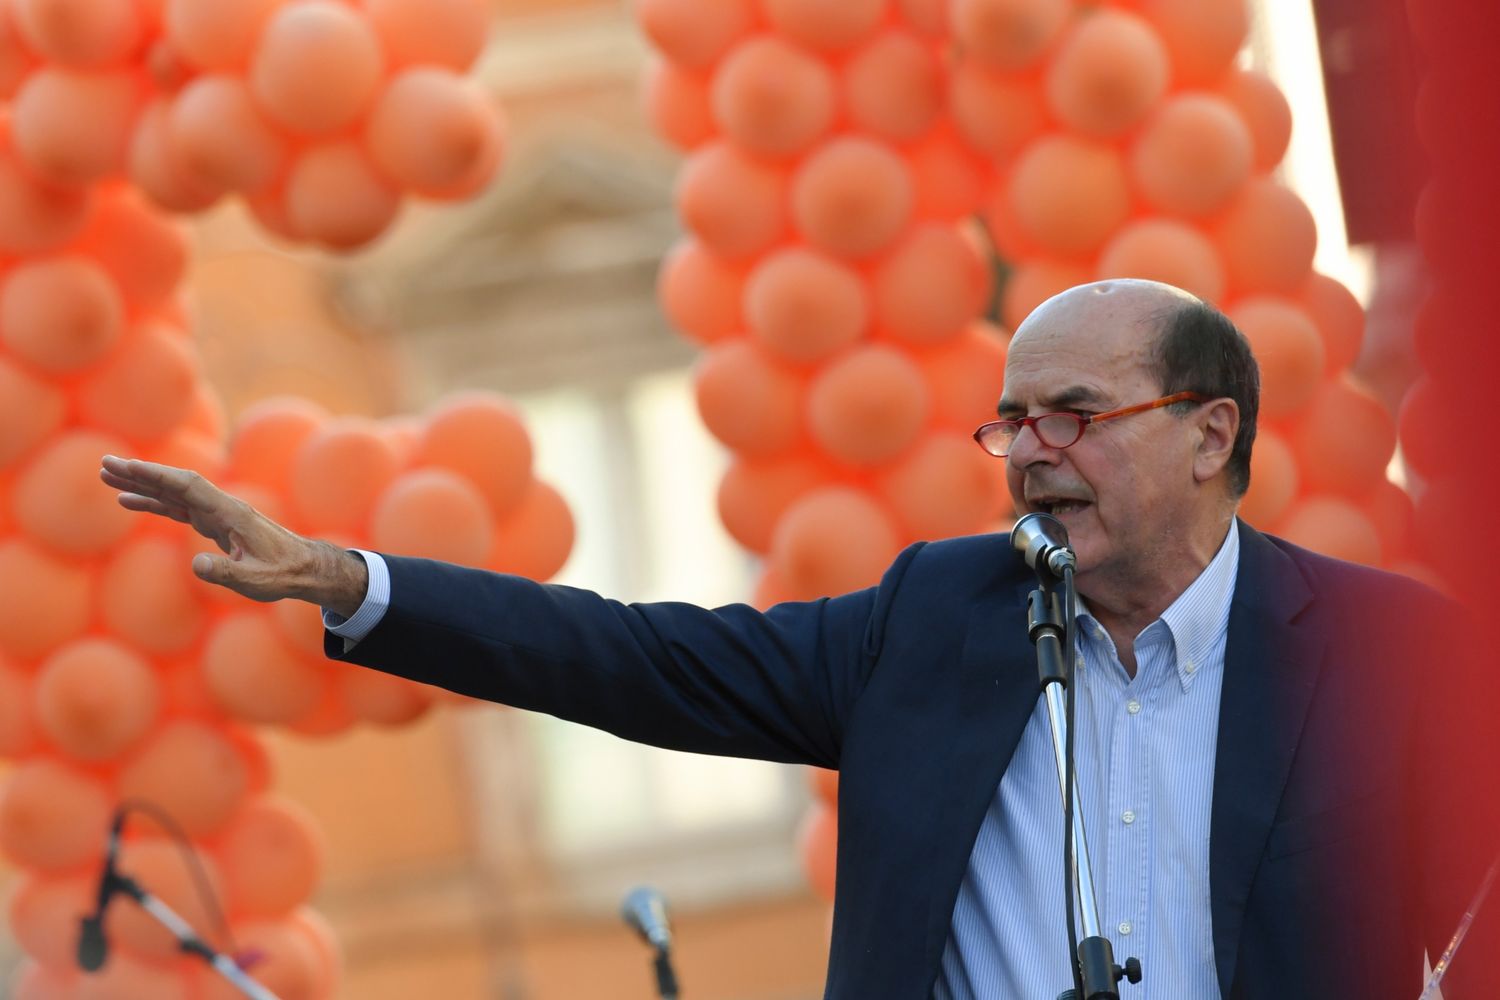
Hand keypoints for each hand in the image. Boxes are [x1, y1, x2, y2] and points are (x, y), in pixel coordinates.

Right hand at [99, 455, 368, 616]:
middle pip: (176, 483)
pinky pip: (179, 507)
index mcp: (230, 513)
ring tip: (107, 477)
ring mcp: (218, 513)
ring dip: (142, 484)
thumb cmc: (283, 574)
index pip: (189, 487)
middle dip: (141, 473)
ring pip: (174, 493)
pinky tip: (130, 502)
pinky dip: (154, 502)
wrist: (304, 568)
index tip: (128, 467)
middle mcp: (222, 507)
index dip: (158, 476)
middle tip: (105, 464)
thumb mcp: (255, 581)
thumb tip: (195, 566)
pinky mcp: (215, 523)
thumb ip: (226, 572)